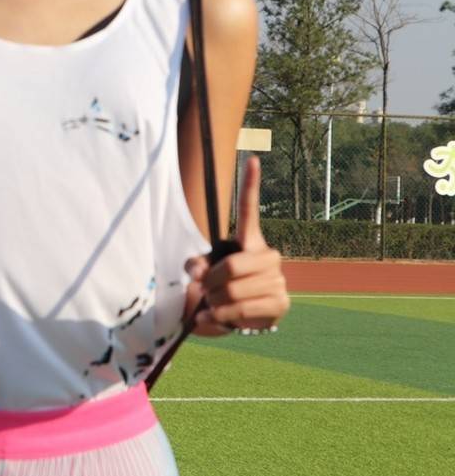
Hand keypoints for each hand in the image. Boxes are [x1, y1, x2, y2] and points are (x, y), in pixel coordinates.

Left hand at [184, 156, 289, 334]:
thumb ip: (195, 266)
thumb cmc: (220, 288)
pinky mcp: (280, 302)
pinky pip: (242, 309)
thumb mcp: (203, 273)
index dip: (250, 185)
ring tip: (211, 306)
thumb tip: (197, 272)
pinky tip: (213, 317)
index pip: (249, 210)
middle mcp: (268, 255)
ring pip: (233, 291)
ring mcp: (278, 279)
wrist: (239, 317)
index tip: (253, 158)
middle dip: (209, 283)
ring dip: (214, 302)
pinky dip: (220, 316)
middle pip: (230, 267)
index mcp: (249, 241)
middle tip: (203, 291)